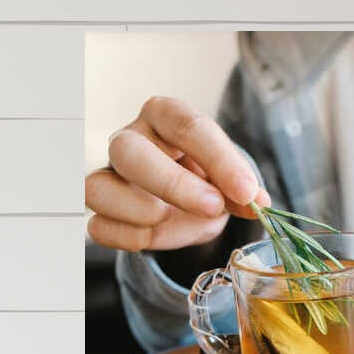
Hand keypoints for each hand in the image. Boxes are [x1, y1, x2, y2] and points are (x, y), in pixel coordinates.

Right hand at [85, 96, 271, 252]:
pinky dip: (129, 238)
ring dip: (140, 213)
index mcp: (165, 116)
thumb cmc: (205, 177)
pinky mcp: (101, 209)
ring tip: (169, 219)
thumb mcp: (228, 178)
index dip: (219, 161)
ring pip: (97, 188)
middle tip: (212, 207)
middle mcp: (130, 138)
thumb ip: (240, 189)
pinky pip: (99, 226)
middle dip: (172, 185)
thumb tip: (256, 204)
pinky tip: (152, 235)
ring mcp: (108, 174)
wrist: (186, 199)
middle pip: (130, 152)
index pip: (186, 127)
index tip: (246, 192)